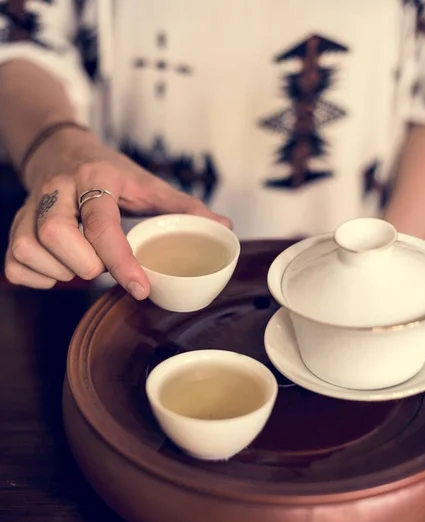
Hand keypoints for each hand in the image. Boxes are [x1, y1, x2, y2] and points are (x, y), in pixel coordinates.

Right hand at [5, 130, 230, 297]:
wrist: (62, 150)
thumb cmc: (109, 173)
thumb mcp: (147, 183)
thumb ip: (183, 206)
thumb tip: (224, 228)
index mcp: (96, 179)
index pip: (102, 223)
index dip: (121, 261)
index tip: (139, 289)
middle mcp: (57, 190)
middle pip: (55, 236)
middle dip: (85, 264)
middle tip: (103, 267)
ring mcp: (30, 208)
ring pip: (28, 249)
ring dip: (61, 272)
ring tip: (84, 266)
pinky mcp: (15, 225)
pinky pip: (14, 264)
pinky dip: (37, 278)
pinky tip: (59, 270)